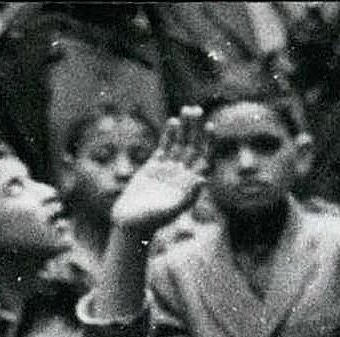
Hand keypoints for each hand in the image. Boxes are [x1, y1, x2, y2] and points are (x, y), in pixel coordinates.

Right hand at [111, 108, 212, 239]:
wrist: (129, 223)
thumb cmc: (150, 221)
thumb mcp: (170, 210)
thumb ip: (187, 197)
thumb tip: (202, 179)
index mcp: (190, 185)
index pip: (205, 159)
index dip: (209, 142)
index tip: (210, 127)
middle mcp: (182, 175)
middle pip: (193, 146)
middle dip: (196, 129)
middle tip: (197, 110)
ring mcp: (169, 169)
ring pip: (180, 143)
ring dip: (184, 127)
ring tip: (187, 110)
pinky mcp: (154, 166)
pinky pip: (164, 146)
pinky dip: (169, 134)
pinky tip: (173, 121)